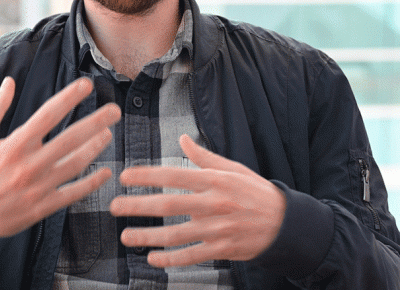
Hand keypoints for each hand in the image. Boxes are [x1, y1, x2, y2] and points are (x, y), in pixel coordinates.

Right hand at [0, 77, 120, 257]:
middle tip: (115, 110)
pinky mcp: (43, 207)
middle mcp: (29, 165)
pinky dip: (92, 183)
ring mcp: (38, 188)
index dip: (69, 98)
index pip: (47, 115)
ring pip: (76, 165)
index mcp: (14, 145)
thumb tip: (9, 81)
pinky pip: (74, 193)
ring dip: (95, 148)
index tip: (87, 85)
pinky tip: (106, 172)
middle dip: (95, 123)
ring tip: (108, 133)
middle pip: (70, 139)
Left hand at [110, 134, 285, 266]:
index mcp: (215, 181)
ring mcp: (217, 229)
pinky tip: (152, 259)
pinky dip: (170, 260)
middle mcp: (214, 204)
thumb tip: (183, 139)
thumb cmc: (255, 192)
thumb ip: (204, 157)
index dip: (147, 176)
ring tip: (126, 236)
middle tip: (114, 206)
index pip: (174, 175)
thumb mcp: (233, 169)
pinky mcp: (221, 249)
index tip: (125, 176)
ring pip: (176, 235)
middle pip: (169, 206)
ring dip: (148, 237)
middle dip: (138, 206)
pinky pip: (191, 256)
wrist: (285, 223)